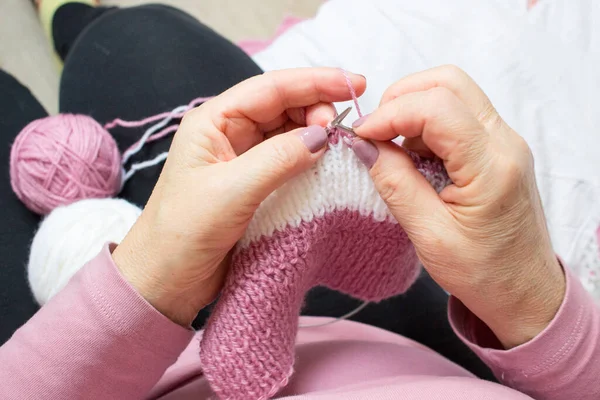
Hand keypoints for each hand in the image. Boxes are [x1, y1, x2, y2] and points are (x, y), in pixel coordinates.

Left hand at [112, 68, 365, 325]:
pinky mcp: (255, 184)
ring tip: (344, 143)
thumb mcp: (231, 191)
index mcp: (213, 122)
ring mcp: (243, 159)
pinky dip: (312, 158)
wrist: (166, 280)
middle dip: (318, 108)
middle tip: (347, 129)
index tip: (354, 84)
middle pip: (284, 105)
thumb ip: (278, 159)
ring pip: (289, 131)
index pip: (271, 88)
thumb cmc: (183, 232)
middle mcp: (230, 133)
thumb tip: (323, 136)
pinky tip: (330, 162)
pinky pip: (290, 160)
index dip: (315, 82)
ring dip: (318, 132)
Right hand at [352, 65, 564, 348]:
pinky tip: (412, 157)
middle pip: (449, 83)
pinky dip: (426, 126)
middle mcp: (505, 143)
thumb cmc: (483, 273)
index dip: (391, 113)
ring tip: (392, 150)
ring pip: (454, 93)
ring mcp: (504, 142)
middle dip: (402, 98)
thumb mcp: (429, 234)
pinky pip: (458, 115)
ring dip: (413, 111)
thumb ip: (395, 183)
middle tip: (375, 132)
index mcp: (492, 167)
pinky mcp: (497, 149)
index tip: (361, 136)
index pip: (437, 107)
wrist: (525, 291)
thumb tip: (364, 145)